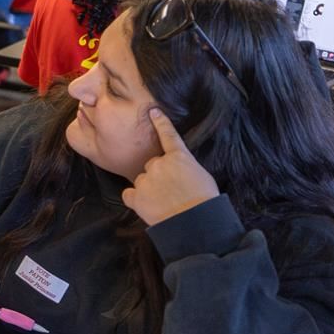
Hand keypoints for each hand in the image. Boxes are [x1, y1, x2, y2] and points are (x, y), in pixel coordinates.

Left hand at [122, 108, 218, 226]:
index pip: (168, 135)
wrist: (194, 221)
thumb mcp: (200, 175)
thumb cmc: (204, 200)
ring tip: (163, 202)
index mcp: (179, 157)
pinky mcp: (136, 196)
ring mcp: (145, 179)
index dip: (160, 122)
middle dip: (158, 175)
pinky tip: (148, 207)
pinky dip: (135, 200)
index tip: (153, 111)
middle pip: (152, 165)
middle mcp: (159, 164)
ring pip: (142, 180)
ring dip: (148, 189)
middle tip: (170, 191)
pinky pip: (129, 194)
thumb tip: (178, 170)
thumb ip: (185, 167)